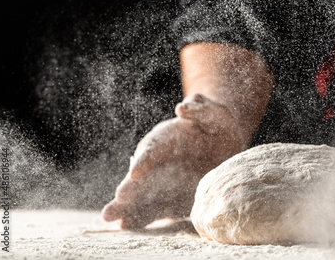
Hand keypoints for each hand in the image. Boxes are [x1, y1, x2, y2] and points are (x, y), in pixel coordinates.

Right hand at [101, 93, 243, 228]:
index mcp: (167, 138)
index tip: (136, 172)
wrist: (225, 148)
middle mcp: (158, 162)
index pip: (154, 148)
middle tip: (119, 198)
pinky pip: (154, 209)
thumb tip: (182, 108)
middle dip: (130, 187)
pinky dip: (141, 218)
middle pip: (141, 175)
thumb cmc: (218, 127)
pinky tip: (127, 226)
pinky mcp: (169, 199)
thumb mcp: (216, 114)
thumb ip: (202, 109)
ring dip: (127, 206)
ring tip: (109, 217)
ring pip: (142, 195)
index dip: (145, 160)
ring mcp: (162, 182)